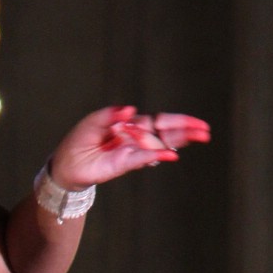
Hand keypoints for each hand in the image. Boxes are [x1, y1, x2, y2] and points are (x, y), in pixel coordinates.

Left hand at [48, 105, 210, 188]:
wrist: (67, 164)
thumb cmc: (81, 141)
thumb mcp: (94, 121)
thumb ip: (112, 114)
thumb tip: (131, 109)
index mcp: (132, 125)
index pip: (160, 120)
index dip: (179, 121)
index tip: (198, 123)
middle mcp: (136, 138)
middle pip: (166, 132)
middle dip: (186, 131)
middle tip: (206, 132)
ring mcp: (132, 151)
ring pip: (159, 144)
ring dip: (178, 141)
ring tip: (199, 139)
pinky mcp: (124, 163)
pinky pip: (143, 158)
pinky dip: (156, 155)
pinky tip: (171, 154)